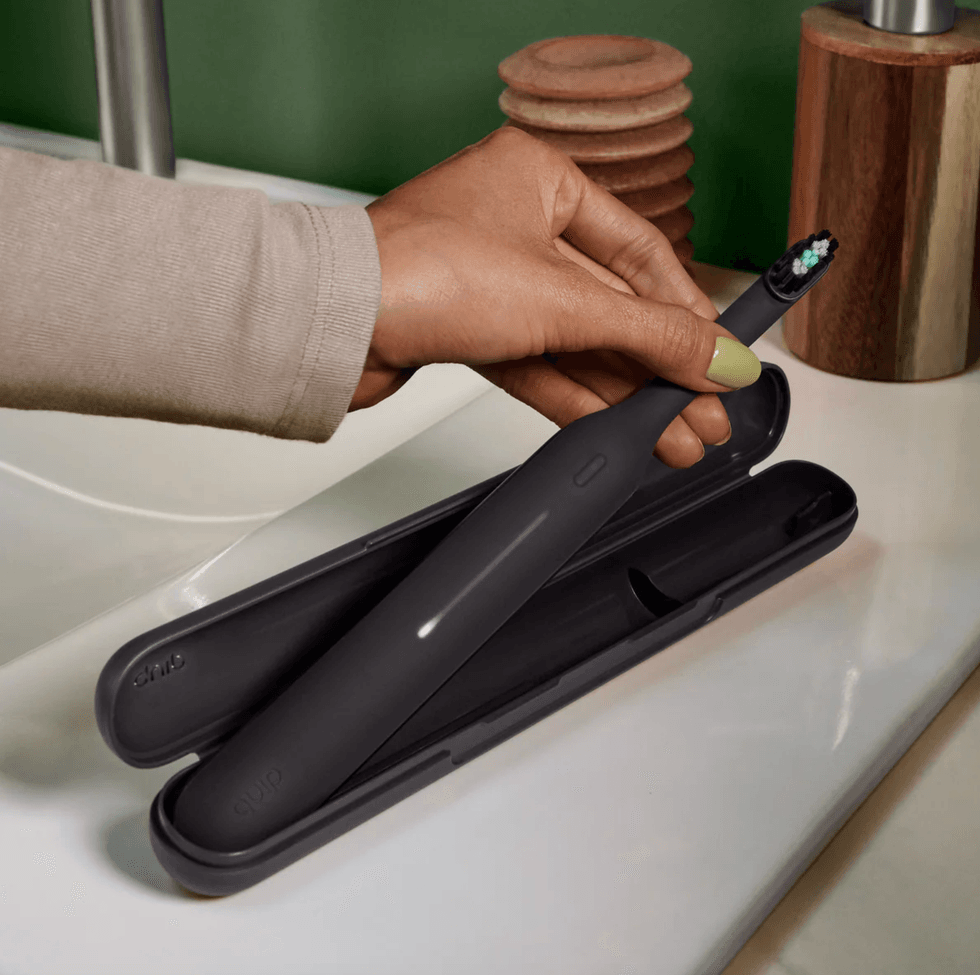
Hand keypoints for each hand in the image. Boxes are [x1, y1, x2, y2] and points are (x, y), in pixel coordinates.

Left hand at [357, 126, 759, 467]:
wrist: (332, 324)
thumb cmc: (422, 269)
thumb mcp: (564, 301)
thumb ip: (651, 335)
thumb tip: (723, 360)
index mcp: (541, 181)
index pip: (640, 252)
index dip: (687, 312)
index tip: (720, 357)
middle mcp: (514, 227)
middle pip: (610, 306)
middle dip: (658, 369)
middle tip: (703, 415)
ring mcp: (488, 281)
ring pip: (575, 343)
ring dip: (623, 394)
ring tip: (672, 439)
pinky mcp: (466, 330)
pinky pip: (537, 364)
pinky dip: (576, 399)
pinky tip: (616, 431)